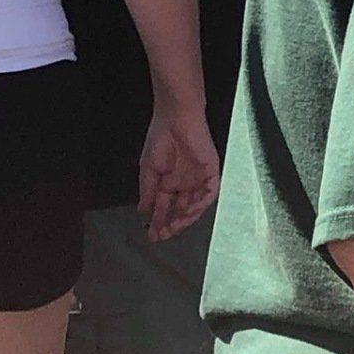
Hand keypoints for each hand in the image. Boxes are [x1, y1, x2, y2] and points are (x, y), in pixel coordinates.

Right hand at [139, 102, 219, 241]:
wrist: (174, 118)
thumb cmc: (160, 138)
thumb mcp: (148, 170)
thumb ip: (147, 191)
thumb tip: (143, 212)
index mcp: (169, 183)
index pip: (165, 208)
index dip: (158, 222)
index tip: (151, 236)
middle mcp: (185, 183)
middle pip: (181, 210)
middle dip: (172, 224)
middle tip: (162, 235)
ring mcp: (199, 177)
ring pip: (197, 204)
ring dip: (186, 217)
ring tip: (174, 226)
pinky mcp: (210, 170)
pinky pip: (210, 191)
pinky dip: (201, 202)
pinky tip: (190, 211)